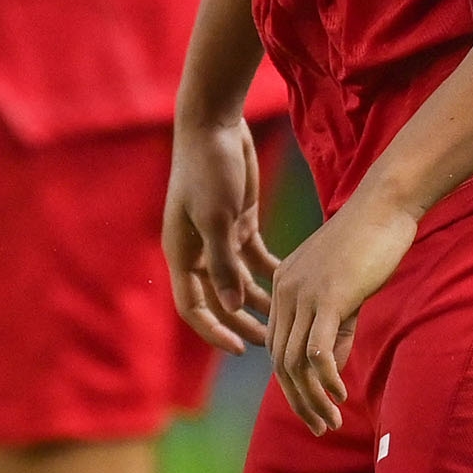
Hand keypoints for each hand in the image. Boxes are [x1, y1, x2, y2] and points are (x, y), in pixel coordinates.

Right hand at [164, 118, 280, 354]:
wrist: (213, 124)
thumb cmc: (208, 169)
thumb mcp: (217, 217)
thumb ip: (224, 262)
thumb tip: (231, 305)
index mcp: (182, 253)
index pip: (193, 307)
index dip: (214, 331)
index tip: (240, 349)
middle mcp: (198, 250)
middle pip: (218, 299)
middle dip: (242, 323)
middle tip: (272, 344)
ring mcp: (218, 236)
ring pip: (237, 281)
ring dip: (258, 301)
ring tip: (285, 320)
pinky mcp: (238, 221)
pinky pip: (253, 257)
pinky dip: (268, 273)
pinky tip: (290, 283)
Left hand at [268, 190, 417, 434]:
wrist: (385, 206)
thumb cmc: (372, 241)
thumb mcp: (346, 289)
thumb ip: (336, 327)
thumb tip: (332, 369)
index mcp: (283, 286)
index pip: (278, 347)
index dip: (292, 384)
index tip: (313, 409)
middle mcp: (284, 291)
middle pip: (280, 361)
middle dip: (299, 400)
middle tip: (320, 427)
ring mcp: (303, 294)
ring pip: (295, 362)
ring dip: (312, 398)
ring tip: (331, 421)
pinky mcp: (327, 297)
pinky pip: (317, 351)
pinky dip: (326, 380)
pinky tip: (341, 394)